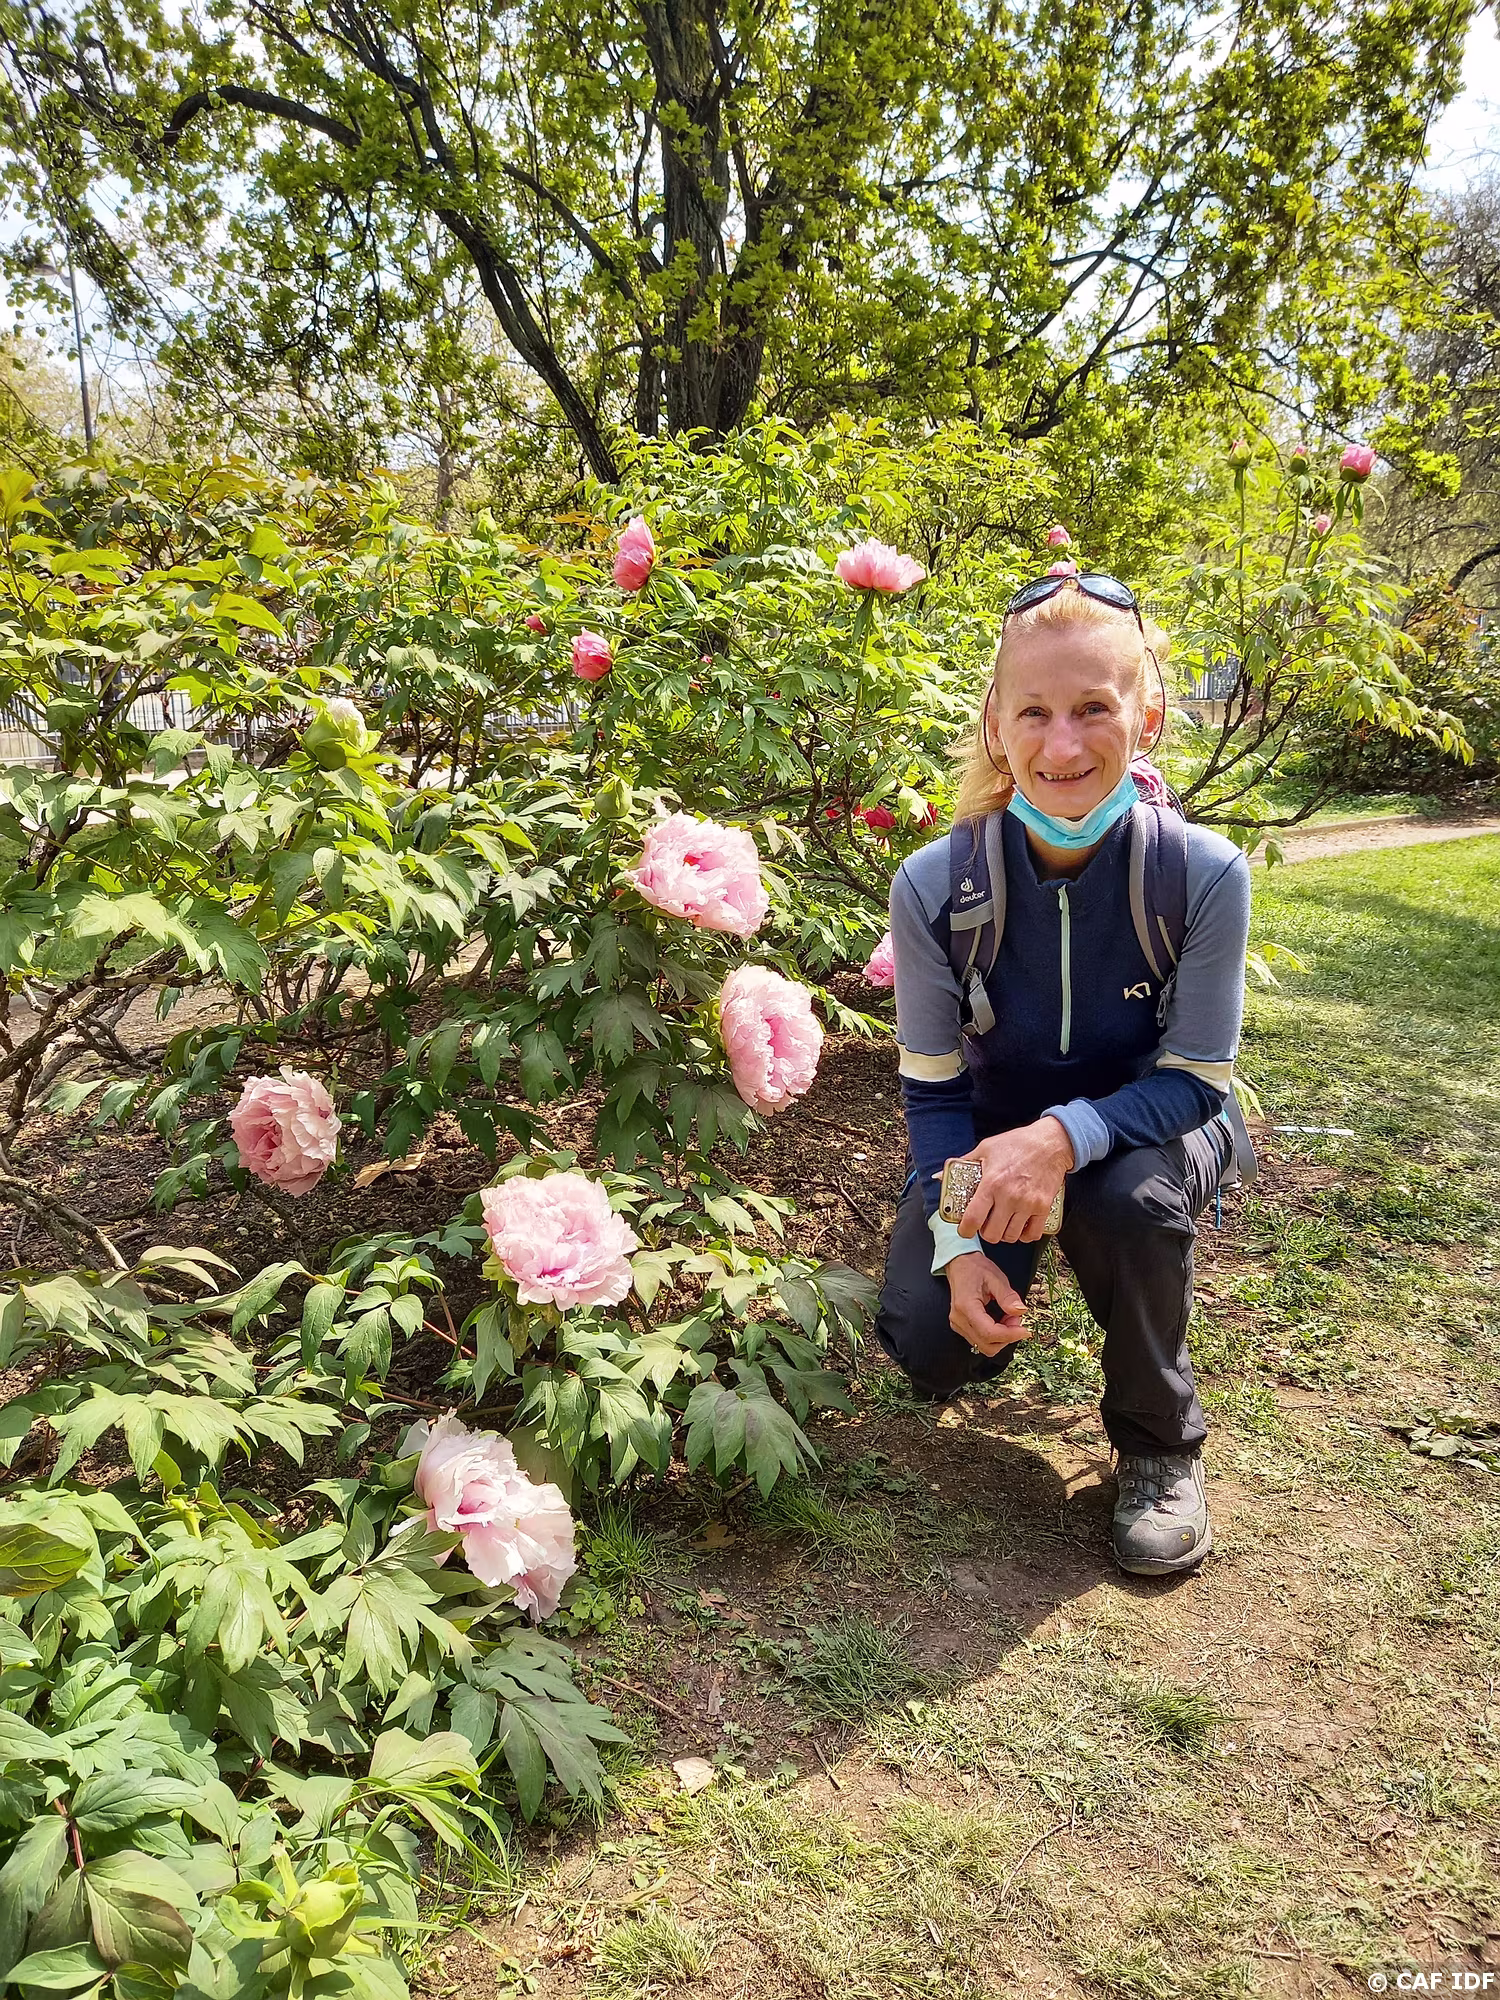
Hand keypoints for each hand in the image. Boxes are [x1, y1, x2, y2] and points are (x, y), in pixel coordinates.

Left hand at [941, 1117, 1073, 1244]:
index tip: (965, 1229)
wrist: (1050, 1142)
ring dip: (1004, 1233)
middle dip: (985, 1231)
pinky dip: (1024, 1235)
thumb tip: (940, 1176)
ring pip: (1011, 1236)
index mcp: (991, 1183)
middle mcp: (1009, 1197)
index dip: (965, 1230)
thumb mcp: (986, 1148)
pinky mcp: (1044, 1207)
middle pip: (992, 1233)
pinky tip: (1020, 1226)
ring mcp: (1028, 1204)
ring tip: (1002, 1223)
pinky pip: (1032, 1234)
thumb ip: (963, 1164)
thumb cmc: (1017, 1143)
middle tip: (986, 1223)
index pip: (973, 1219)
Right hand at [945, 1251, 1028, 1354]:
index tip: (1024, 1330)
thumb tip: (1020, 1311)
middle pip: (987, 1345)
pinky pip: (980, 1340)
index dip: (1009, 1335)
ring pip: (984, 1346)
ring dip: (1002, 1337)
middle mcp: (959, 1319)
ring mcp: (958, 1324)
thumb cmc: (975, 1269)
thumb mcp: (996, 1278)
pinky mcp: (961, 1326)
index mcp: (966, 1306)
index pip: (989, 1333)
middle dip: (1007, 1337)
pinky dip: (995, 1336)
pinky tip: (1000, 1320)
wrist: (959, 1264)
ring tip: (1008, 1317)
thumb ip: (1008, 1296)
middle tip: (1016, 1319)